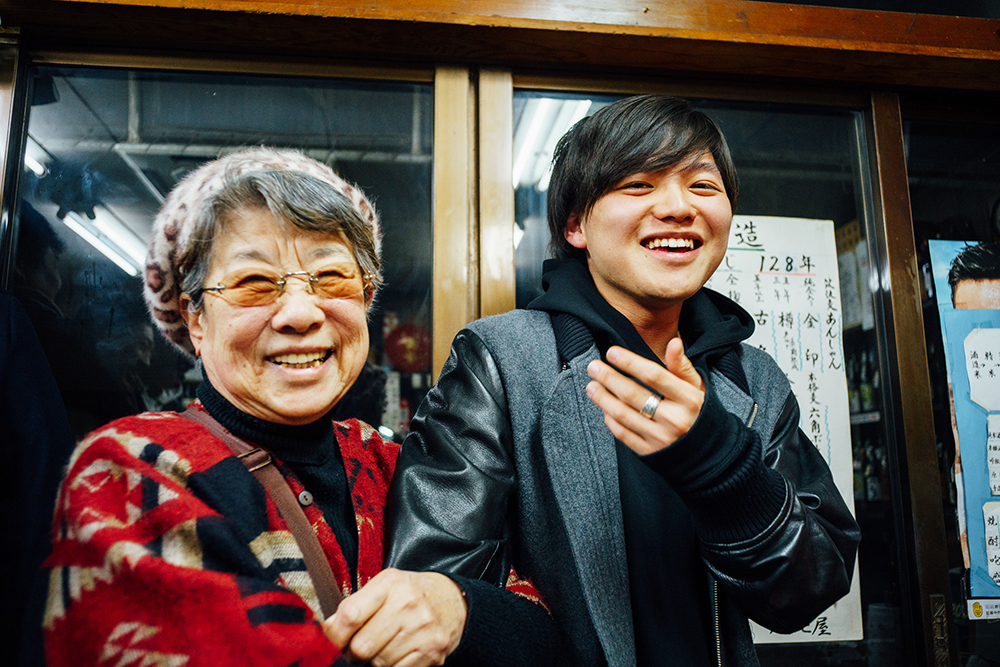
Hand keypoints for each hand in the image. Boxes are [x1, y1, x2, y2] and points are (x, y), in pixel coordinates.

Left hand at [323, 569, 466, 666]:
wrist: (453, 600)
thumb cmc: (410, 594)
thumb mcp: (383, 587)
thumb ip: (354, 605)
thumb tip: (327, 630)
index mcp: (390, 584)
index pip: (350, 616)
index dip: (335, 635)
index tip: (334, 638)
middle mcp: (408, 604)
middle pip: (361, 647)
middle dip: (354, 652)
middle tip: (360, 646)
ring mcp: (422, 630)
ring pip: (378, 664)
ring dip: (374, 661)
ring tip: (384, 646)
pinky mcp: (433, 652)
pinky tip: (397, 653)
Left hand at [585, 340, 704, 455]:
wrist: (708, 451)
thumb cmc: (697, 411)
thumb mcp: (696, 387)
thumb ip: (682, 366)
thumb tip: (673, 342)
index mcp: (688, 399)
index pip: (654, 376)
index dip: (630, 363)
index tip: (612, 352)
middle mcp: (675, 420)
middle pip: (633, 394)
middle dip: (609, 378)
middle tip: (593, 367)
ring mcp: (661, 439)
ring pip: (623, 415)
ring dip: (603, 398)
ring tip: (591, 386)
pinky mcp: (650, 453)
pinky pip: (623, 434)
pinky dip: (610, 419)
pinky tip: (604, 408)